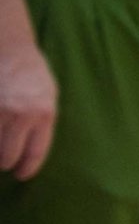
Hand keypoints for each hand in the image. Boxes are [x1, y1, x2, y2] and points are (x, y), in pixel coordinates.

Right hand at [0, 37, 52, 179]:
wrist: (8, 48)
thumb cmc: (30, 74)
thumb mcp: (48, 96)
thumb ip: (42, 123)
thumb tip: (31, 152)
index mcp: (44, 114)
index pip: (35, 153)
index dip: (26, 169)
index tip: (21, 175)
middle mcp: (20, 115)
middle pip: (6, 156)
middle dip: (5, 162)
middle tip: (4, 161)